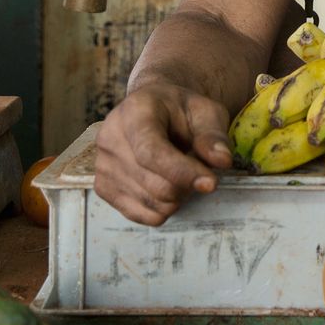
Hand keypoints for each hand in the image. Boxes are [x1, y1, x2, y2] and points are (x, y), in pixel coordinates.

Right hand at [95, 83, 234, 225]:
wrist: (154, 109)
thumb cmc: (181, 110)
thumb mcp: (205, 111)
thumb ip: (213, 135)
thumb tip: (222, 160)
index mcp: (134, 112)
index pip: (151, 152)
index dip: (182, 172)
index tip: (211, 183)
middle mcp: (110, 139)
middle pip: (154, 184)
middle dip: (187, 185)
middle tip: (200, 169)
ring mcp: (102, 166)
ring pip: (151, 203)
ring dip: (178, 196)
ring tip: (180, 172)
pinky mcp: (102, 188)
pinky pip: (141, 215)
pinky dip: (162, 207)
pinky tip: (166, 184)